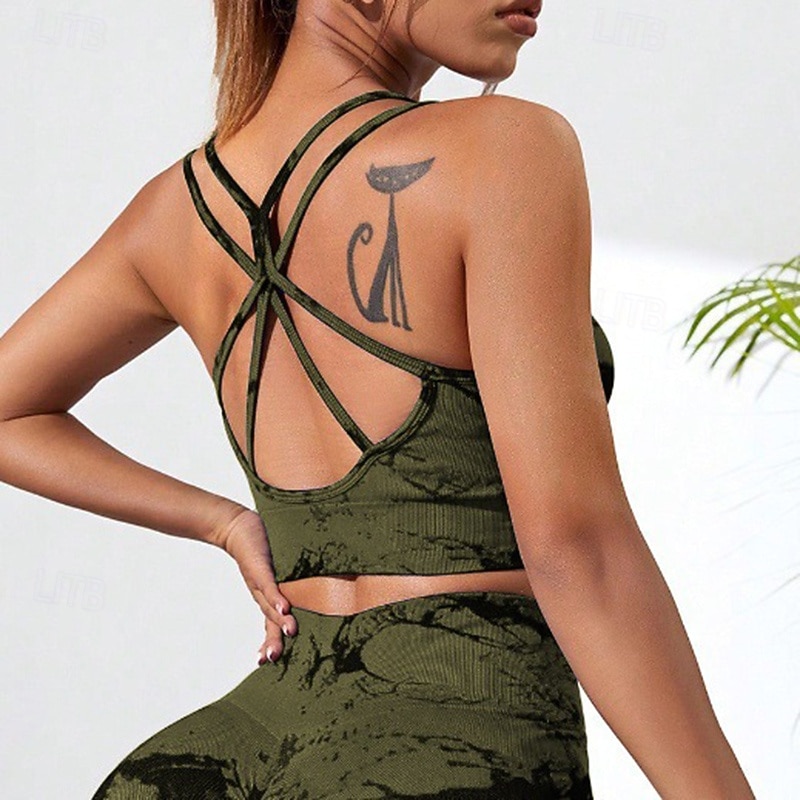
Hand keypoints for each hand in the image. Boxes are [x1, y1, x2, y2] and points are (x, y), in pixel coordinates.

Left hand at [217, 506, 296, 663]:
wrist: (234, 526)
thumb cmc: (257, 548)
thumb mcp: (272, 567)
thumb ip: (285, 579)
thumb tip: (300, 591)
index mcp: (266, 596)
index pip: (270, 623)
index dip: (270, 642)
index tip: (268, 661)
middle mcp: (261, 593)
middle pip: (269, 621)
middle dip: (272, 640)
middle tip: (273, 658)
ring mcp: (260, 580)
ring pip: (270, 605)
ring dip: (280, 620)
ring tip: (290, 632)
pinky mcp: (260, 566)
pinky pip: (269, 584)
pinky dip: (277, 597)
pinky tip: (284, 608)